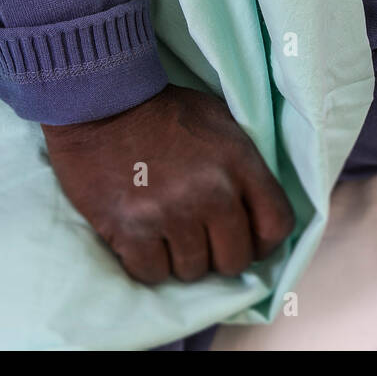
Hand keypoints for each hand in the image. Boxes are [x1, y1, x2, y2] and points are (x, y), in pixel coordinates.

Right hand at [41, 85, 294, 283]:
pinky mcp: (129, 229)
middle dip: (220, 256)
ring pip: (193, 271)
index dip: (265, 243)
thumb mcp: (220, 123)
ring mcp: (169, 213)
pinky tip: (143, 240)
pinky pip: (152, 273)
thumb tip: (255, 210)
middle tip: (202, 240)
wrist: (101, 102)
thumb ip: (244, 166)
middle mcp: (211, 192)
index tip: (249, 243)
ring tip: (168, 233)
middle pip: (235, 259)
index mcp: (239, 163)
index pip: (276, 225)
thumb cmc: (163, 112)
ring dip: (181, 259)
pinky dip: (148, 264)